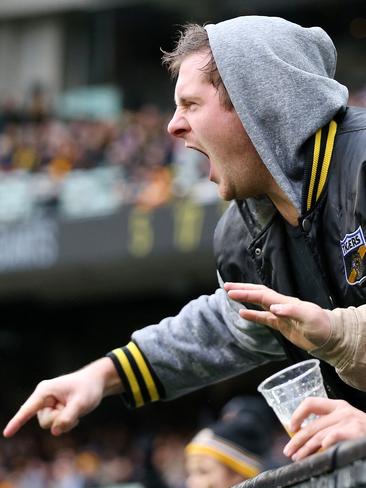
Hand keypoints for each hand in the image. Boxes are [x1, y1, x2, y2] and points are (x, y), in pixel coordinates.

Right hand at [3, 357, 121, 436]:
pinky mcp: (52, 410)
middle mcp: (42, 397)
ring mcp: (47, 404)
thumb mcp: (81, 403)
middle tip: (74, 406)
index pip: (28, 409)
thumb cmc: (88, 388)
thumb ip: (68, 417)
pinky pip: (55, 426)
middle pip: (45, 422)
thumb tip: (55, 431)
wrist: (96, 382)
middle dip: (60, 419)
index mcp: (45, 390)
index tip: (7, 434)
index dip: (17, 422)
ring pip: (50, 425)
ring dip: (65, 422)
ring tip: (74, 408)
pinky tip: (74, 413)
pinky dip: (66, 423)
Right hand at [224, 283, 330, 350]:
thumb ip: (291, 311)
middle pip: (258, 293)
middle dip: (242, 289)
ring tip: (230, 295)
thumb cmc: (321, 326)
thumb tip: (273, 308)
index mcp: (285, 302)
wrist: (330, 337)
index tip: (231, 291)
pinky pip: (263, 317)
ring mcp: (280, 314)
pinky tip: (242, 313)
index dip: (246, 292)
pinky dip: (252, 314)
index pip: (261, 294)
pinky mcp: (281, 324)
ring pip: (258, 303)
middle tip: (226, 286)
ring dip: (245, 298)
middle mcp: (280, 305)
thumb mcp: (308, 318)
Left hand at [283, 397, 365, 460]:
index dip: (298, 414)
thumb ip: (328, 424)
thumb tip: (304, 437)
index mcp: (337, 406)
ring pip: (320, 435)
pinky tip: (321, 447)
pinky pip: (336, 435)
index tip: (292, 427)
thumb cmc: (362, 430)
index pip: (310, 403)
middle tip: (288, 450)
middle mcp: (342, 411)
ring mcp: (349, 421)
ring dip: (306, 448)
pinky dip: (327, 441)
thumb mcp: (345, 422)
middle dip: (298, 440)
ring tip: (298, 457)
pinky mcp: (356, 431)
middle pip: (313, 425)